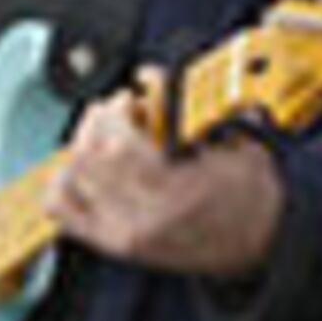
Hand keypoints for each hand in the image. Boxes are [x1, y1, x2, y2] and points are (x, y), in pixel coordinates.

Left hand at [42, 94, 283, 278]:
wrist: (260, 244)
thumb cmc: (250, 197)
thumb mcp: (235, 145)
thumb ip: (191, 111)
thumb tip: (150, 75)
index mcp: (177, 193)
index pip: (117, 147)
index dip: (116, 113)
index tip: (129, 100)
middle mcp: (144, 218)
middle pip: (86, 161)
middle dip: (95, 125)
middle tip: (113, 112)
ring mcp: (125, 234)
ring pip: (69, 183)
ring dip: (78, 150)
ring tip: (99, 137)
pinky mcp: (115, 245)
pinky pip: (64, 213)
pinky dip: (61, 186)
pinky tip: (78, 169)